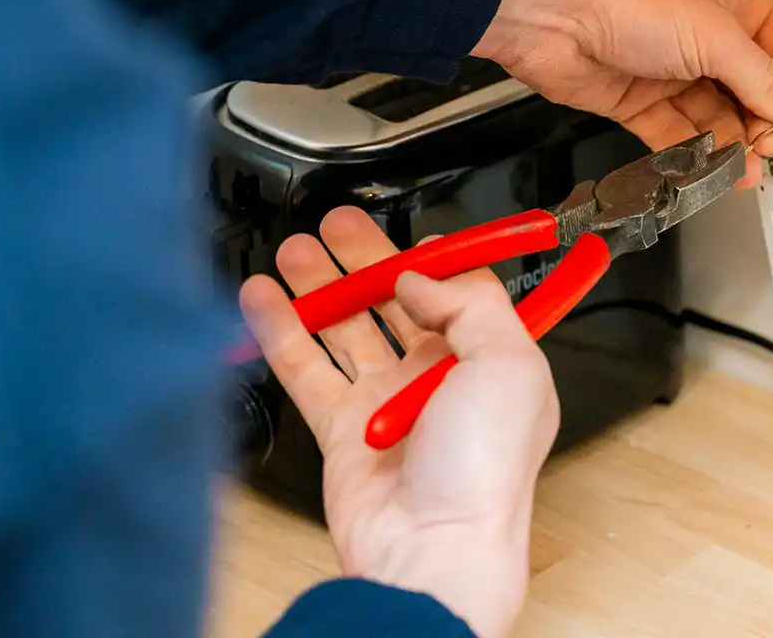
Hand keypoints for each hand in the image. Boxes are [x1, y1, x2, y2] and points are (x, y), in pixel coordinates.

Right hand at [238, 206, 557, 637]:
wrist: (432, 548)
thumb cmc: (485, 470)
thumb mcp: (509, 363)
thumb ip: (471, 302)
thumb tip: (425, 276)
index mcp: (492, 361)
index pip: (460, 293)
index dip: (433, 260)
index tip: (409, 233)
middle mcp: (441, 380)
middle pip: (397, 303)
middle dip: (366, 260)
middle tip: (337, 224)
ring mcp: (388, 404)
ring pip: (347, 328)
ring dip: (322, 287)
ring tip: (296, 249)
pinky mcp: (343, 430)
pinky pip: (306, 367)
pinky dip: (282, 330)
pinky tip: (263, 297)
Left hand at [472, 0, 772, 185]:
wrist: (545, 10)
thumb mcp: (713, 36)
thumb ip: (766, 81)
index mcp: (735, 0)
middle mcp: (708, 34)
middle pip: (757, 88)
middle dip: (768, 121)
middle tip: (766, 145)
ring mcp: (672, 70)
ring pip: (717, 116)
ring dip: (733, 145)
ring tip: (742, 172)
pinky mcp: (639, 102)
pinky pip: (677, 134)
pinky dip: (693, 155)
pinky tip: (710, 174)